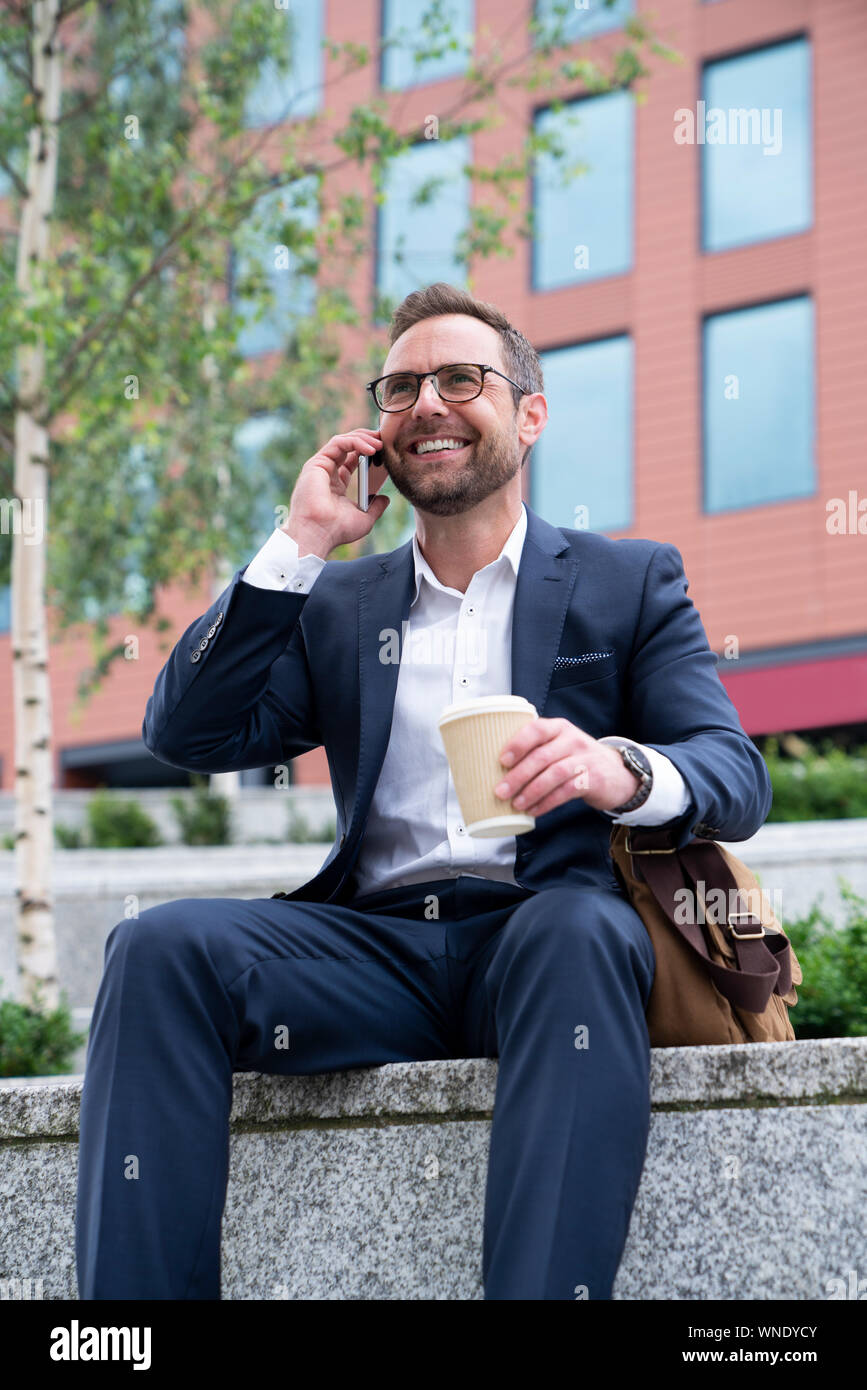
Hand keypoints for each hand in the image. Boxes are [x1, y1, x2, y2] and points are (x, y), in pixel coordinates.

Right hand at [282, 428, 389, 556]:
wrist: (318, 534)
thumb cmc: (336, 530)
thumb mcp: (364, 518)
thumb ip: (376, 507)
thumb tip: (385, 498)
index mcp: (336, 484)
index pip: (353, 459)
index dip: (369, 452)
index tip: (386, 452)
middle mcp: (327, 473)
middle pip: (348, 446)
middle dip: (367, 439)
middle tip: (384, 440)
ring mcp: (321, 466)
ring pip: (343, 441)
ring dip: (364, 438)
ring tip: (380, 443)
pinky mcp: (316, 463)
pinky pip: (338, 443)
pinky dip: (356, 442)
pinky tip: (371, 449)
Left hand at [494, 719, 641, 817]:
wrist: (617, 773)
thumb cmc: (578, 759)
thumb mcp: (560, 746)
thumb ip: (536, 750)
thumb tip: (497, 771)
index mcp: (559, 728)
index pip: (536, 729)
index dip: (517, 744)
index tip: (501, 760)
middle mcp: (572, 740)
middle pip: (542, 756)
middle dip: (518, 775)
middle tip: (500, 791)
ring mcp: (585, 759)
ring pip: (554, 774)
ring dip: (532, 791)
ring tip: (516, 804)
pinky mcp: (593, 779)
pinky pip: (566, 792)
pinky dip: (547, 803)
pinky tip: (534, 810)